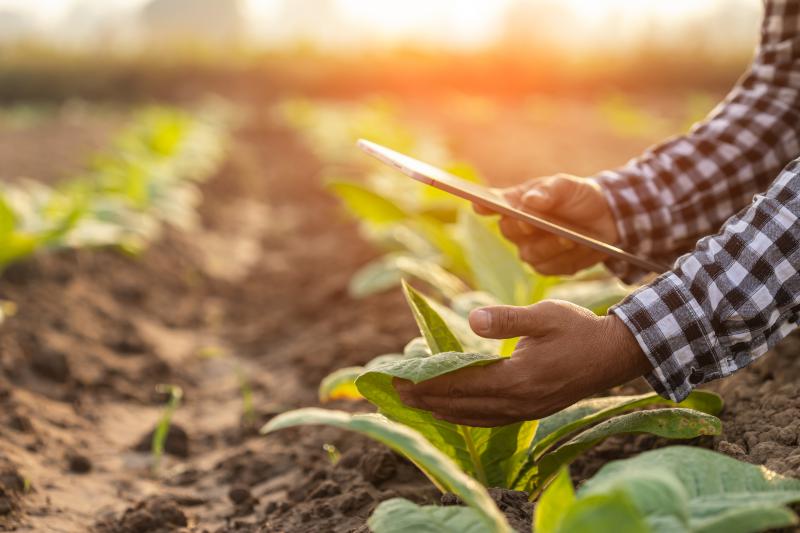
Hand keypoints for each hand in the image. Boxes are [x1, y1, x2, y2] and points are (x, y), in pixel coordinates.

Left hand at [394, 300, 651, 426]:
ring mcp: (526, 410)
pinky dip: (466, 418)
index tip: (401, 380)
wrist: (615, 355)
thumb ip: (507, 319)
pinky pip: (490, 420)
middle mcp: (519, 401)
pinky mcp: (532, 411)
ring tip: (416, 404)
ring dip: (442, 411)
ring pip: (474, 417)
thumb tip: (472, 316)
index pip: (462, 384)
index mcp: (519, 378)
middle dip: (427, 399)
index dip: (430, 383)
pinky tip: (454, 413)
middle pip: (462, 405)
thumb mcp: (544, 315)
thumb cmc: (579, 330)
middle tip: (396, 392)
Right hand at [475, 174, 618, 274]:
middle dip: (522, 227)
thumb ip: (550, 191)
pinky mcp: (546, 266)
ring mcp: (529, 249)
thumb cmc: (578, 197)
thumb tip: (530, 200)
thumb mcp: (568, 186)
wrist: (604, 218)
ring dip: (550, 246)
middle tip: (532, 222)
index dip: (483, 206)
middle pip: (509, 231)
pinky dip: (566, 258)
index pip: (491, 204)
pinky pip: (549, 267)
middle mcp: (516, 228)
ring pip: (530, 253)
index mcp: (515, 203)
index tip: (479, 205)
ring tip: (569, 238)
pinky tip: (579, 249)